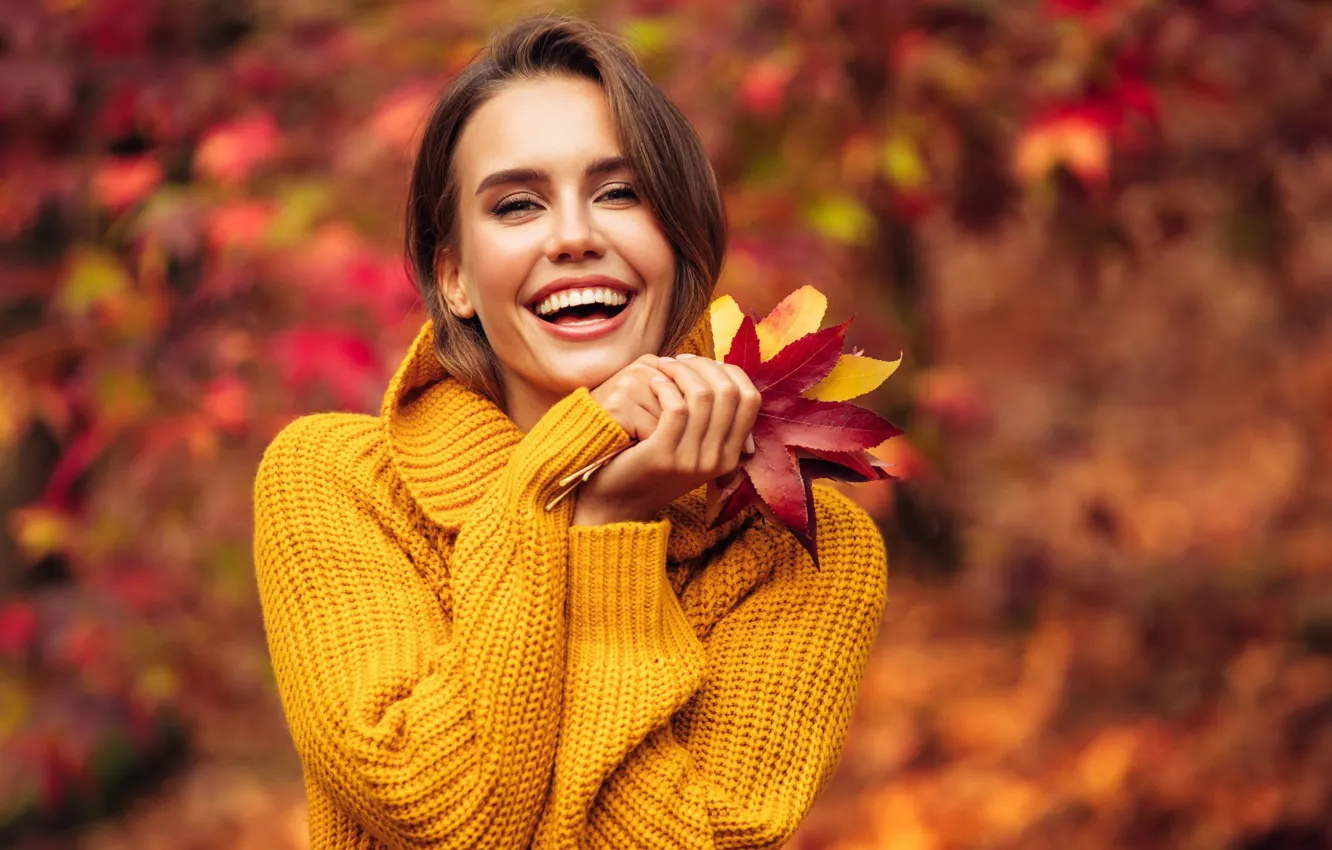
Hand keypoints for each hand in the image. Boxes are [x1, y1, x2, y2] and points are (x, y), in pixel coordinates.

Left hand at [574, 353, 760, 525]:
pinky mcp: (664, 456)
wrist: (618, 501)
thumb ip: (712, 421)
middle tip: (679, 360)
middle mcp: (718, 460)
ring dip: (681, 372)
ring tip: (662, 367)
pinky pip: (677, 408)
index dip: (730, 372)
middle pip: (729, 393)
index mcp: (731, 455)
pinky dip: (666, 387)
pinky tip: (653, 382)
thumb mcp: (693, 448)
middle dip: (705, 366)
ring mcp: (692, 460)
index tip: (703, 364)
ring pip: (703, 396)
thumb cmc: (652, 465)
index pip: (750, 399)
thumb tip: (725, 374)